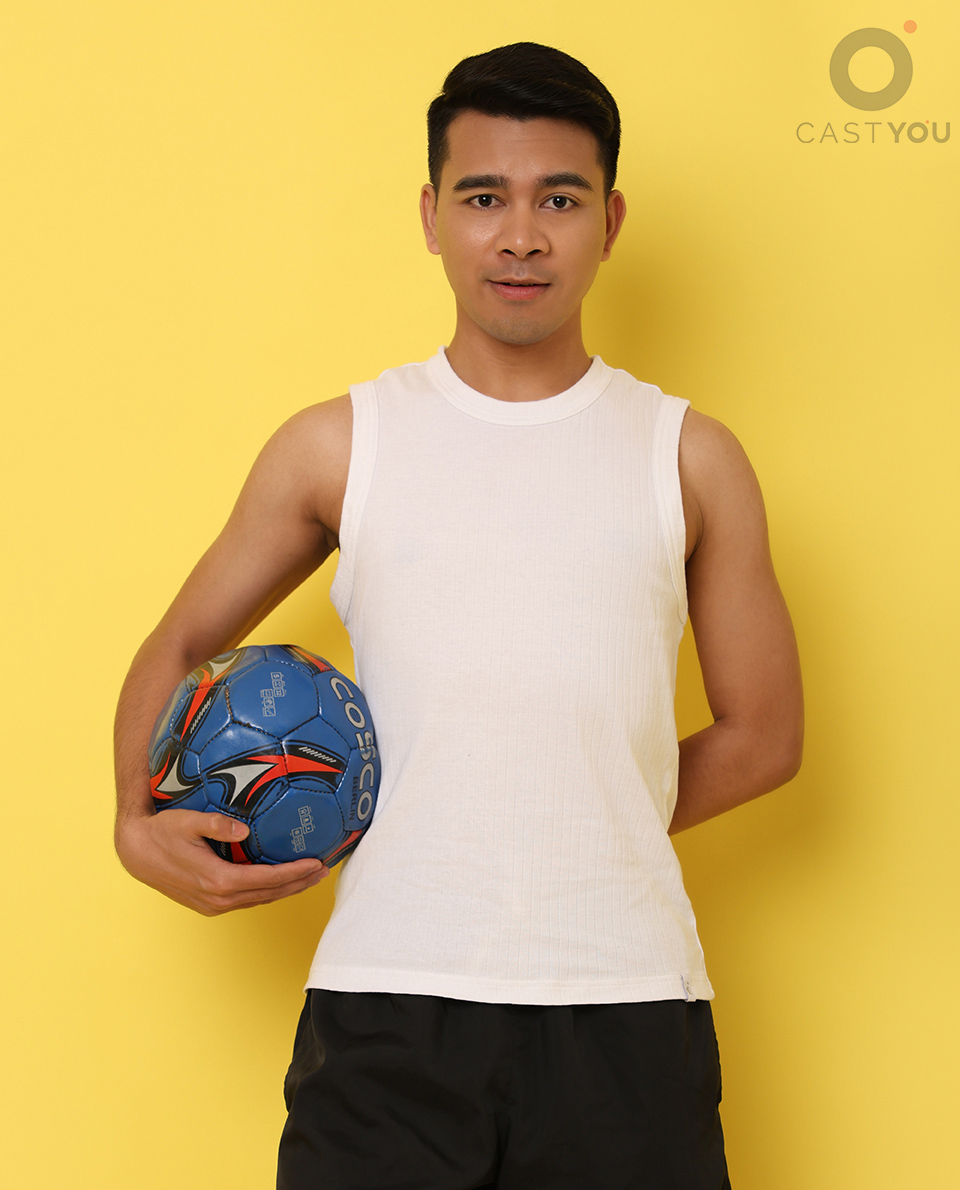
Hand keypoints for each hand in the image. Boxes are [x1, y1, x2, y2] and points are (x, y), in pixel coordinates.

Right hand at [116, 808, 328, 915]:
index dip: (295, 872)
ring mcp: (213, 905)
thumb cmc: (162, 832)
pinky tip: (280, 882)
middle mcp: (218, 899)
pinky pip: (246, 900)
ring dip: (286, 890)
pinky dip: (268, 892)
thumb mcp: (188, 821)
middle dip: (299, 883)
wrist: (136, 852)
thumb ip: (217, 824)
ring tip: (309, 877)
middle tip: (324, 871)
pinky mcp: (208, 904)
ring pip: (259, 900)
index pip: (268, 879)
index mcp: (218, 880)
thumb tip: (244, 828)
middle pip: (270, 894)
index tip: (317, 863)